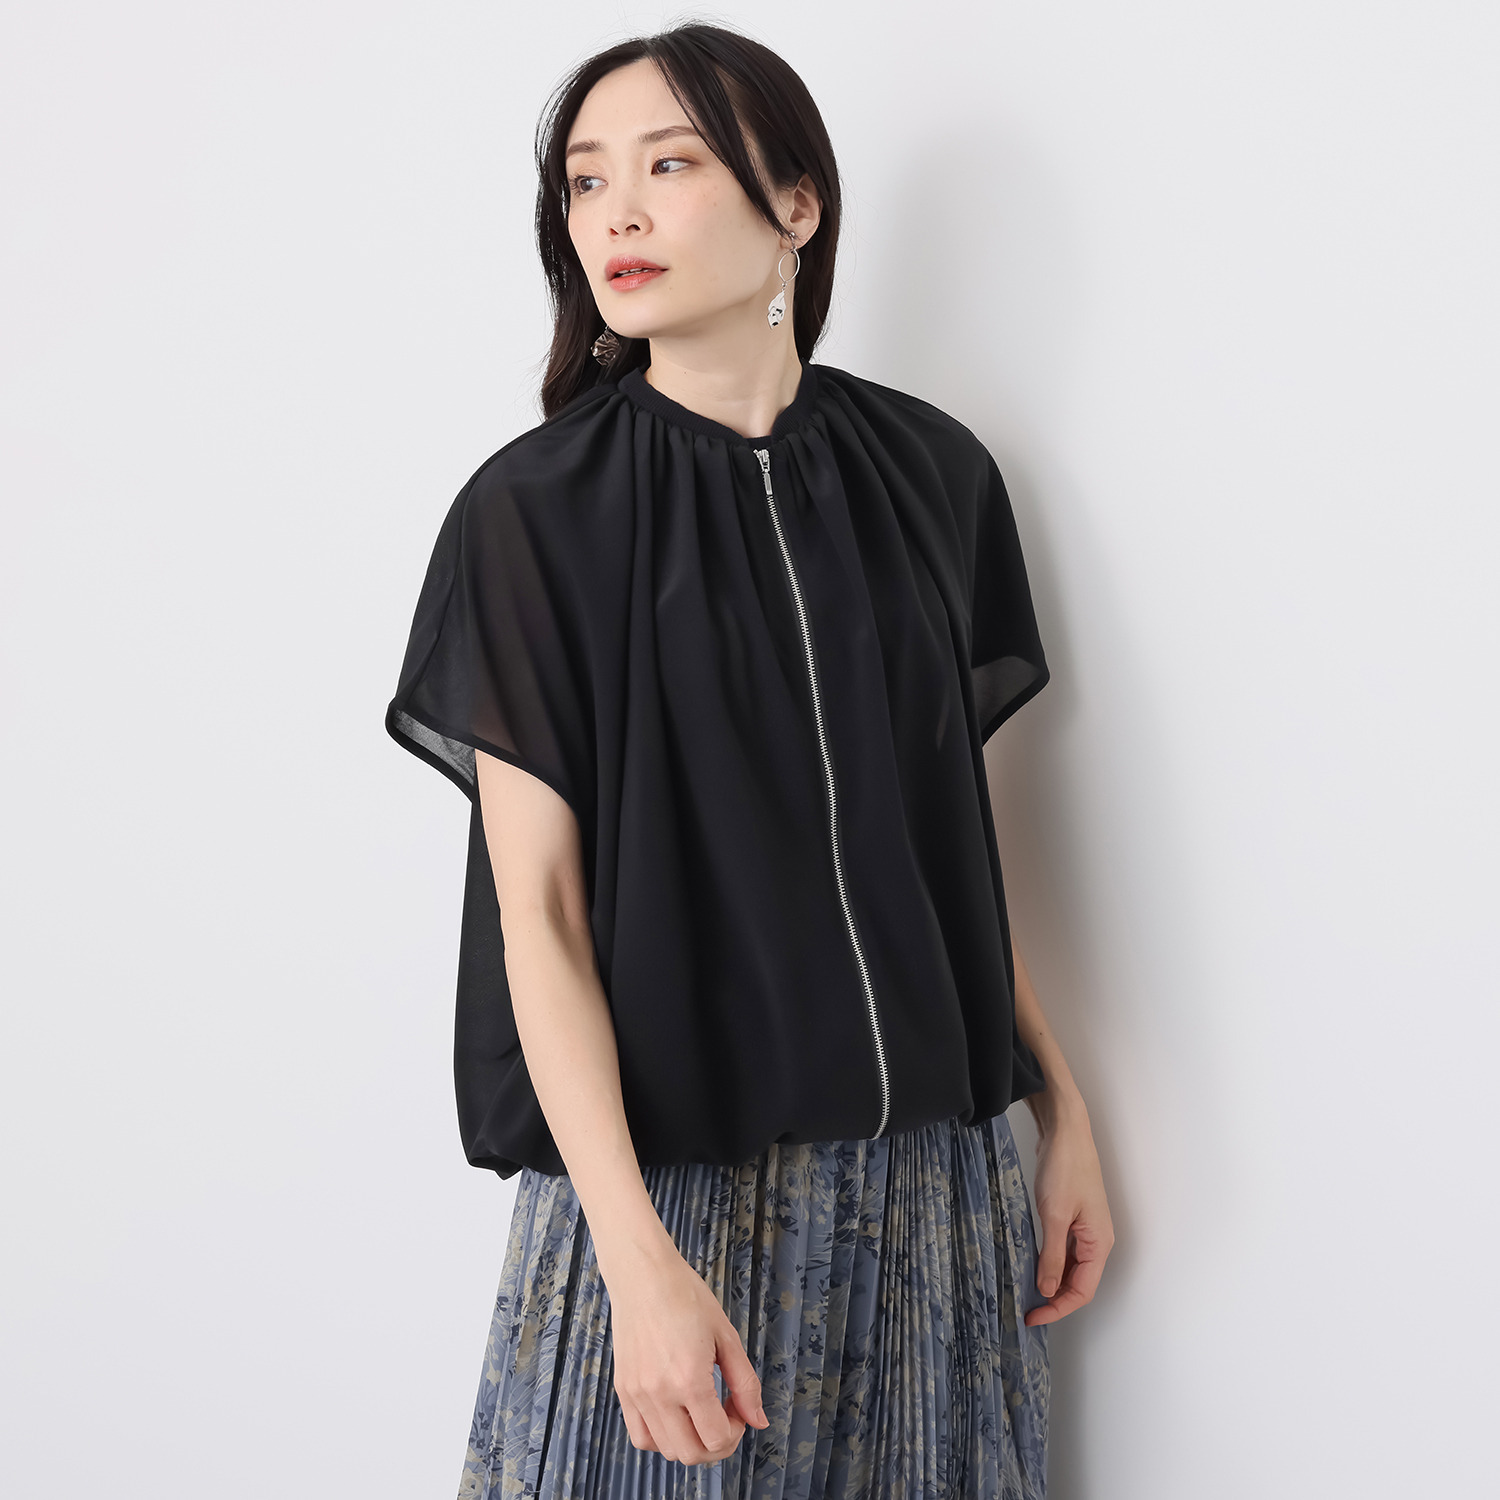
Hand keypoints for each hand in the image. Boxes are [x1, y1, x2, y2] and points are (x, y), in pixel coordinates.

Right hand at [605, 1242, 770, 1464]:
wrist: (643, 1275)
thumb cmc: (684, 1296)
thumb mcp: (726, 1335)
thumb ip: (745, 1383)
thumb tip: (758, 1420)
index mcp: (689, 1379)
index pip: (717, 1439)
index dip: (736, 1431)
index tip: (737, 1408)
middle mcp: (660, 1394)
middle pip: (692, 1454)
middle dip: (716, 1444)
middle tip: (723, 1416)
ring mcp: (638, 1394)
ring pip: (666, 1450)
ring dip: (690, 1443)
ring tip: (699, 1412)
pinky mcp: (624, 1390)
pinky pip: (641, 1437)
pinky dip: (661, 1439)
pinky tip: (674, 1415)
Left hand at [1024, 1110, 1114, 1325]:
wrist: (1065, 1131)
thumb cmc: (1065, 1168)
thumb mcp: (1054, 1216)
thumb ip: (1052, 1256)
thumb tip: (1048, 1290)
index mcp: (1099, 1243)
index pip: (1083, 1291)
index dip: (1058, 1308)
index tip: (1033, 1317)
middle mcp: (1096, 1240)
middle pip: (1079, 1282)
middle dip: (1055, 1299)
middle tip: (1026, 1309)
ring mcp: (1085, 1229)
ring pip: (1071, 1267)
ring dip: (1052, 1282)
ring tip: (1026, 1293)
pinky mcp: (1072, 1217)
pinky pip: (1064, 1250)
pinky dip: (1050, 1262)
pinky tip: (1033, 1265)